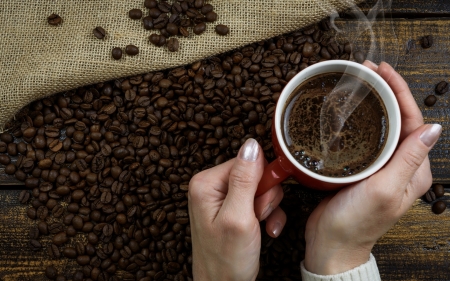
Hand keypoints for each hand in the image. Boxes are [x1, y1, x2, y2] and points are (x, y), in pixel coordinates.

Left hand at [188, 139, 285, 280]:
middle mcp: (212, 187)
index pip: (245, 161)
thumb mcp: (238, 217)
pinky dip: (268, 216)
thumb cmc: (226, 260)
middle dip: (265, 197)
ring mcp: (223, 199)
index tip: (261, 203)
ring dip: (268, 208)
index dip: (261, 180)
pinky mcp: (234, 209)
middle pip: (254, 174)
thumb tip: (251, 144)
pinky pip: (260, 201)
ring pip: (261, 188)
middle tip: (257, 216)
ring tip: (259, 225)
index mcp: (206, 183)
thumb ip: (245, 179)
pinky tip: (266, 230)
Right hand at [304, 61, 441, 274]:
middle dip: (387, 92)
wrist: (331, 243)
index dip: (400, 92)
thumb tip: (435, 129)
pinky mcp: (362, 169)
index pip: (414, 121)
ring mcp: (381, 167)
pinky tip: (348, 112)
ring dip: (373, 103)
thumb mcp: (383, 189)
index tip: (383, 71)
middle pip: (399, 119)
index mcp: (414, 170)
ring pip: (382, 126)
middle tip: (368, 71)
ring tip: (359, 84)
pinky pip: (365, 138)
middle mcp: (401, 166)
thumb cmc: (355, 223)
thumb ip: (408, 159)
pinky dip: (359, 120)